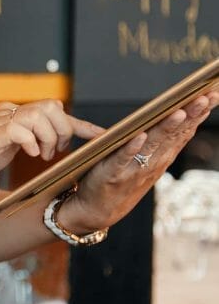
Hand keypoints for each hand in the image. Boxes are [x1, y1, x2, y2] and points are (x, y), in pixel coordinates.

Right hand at [0, 100, 103, 203]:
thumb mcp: (8, 150)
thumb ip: (28, 140)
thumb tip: (55, 141)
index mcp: (12, 114)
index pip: (52, 110)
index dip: (80, 123)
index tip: (102, 135)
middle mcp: (7, 113)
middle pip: (51, 106)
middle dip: (63, 129)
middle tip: (56, 151)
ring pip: (39, 114)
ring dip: (49, 137)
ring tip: (42, 155)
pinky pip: (20, 129)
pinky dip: (31, 142)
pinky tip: (30, 155)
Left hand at [61, 89, 218, 232]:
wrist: (97, 210)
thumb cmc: (122, 180)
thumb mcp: (148, 160)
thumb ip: (163, 140)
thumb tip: (182, 113)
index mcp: (161, 157)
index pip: (184, 131)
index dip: (199, 113)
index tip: (213, 93)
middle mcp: (153, 163)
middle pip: (174, 135)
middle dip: (190, 115)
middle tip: (205, 96)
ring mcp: (134, 169)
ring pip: (153, 146)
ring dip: (167, 128)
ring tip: (179, 111)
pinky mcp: (112, 174)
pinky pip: (123, 159)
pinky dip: (132, 148)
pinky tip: (141, 136)